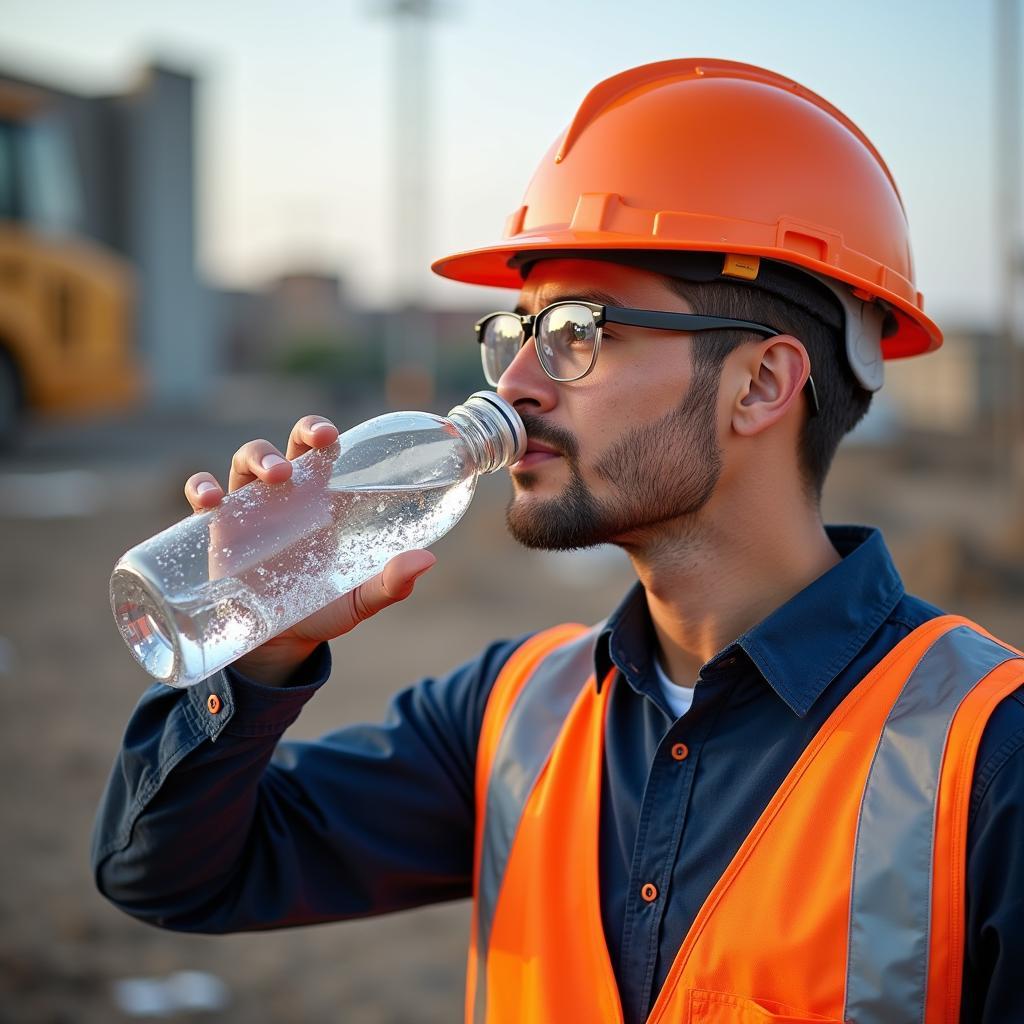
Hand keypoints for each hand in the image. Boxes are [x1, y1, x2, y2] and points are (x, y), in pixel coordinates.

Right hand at [182, 414, 435, 685]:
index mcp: (322, 500)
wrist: (276, 644)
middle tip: (316, 443)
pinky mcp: (218, 530)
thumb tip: (426, 560)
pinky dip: (201, 488)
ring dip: (257, 457)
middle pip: (288, 446)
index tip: (334, 437)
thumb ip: (390, 583)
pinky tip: (210, 499)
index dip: (326, 434)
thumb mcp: (357, 600)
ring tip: (276, 476)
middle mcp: (286, 496)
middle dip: (300, 434)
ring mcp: (250, 509)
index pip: (324, 452)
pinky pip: (202, 497)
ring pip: (246, 461)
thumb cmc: (321, 610)